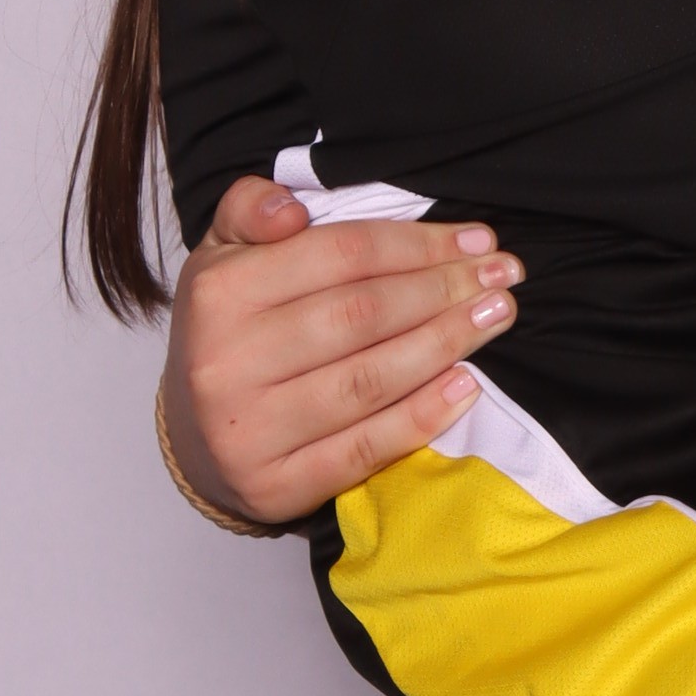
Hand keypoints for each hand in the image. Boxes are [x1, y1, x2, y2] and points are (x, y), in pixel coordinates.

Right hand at [156, 169, 521, 529]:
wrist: (192, 436)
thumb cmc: (227, 332)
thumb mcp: (222, 256)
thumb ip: (250, 209)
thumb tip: (290, 208)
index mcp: (220, 294)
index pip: (341, 255)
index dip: (418, 244)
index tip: (478, 238)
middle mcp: (228, 362)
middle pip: (363, 315)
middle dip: (445, 290)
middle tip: (503, 276)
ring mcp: (250, 431)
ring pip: (369, 380)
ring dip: (446, 344)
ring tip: (496, 316)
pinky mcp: (275, 486)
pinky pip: (364, 448)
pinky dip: (422, 417)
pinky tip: (465, 386)